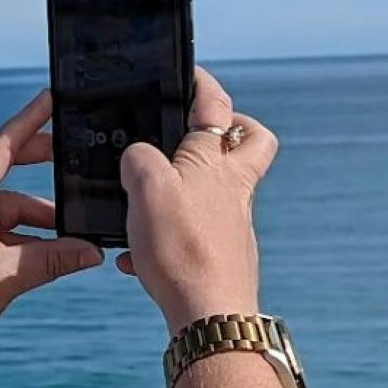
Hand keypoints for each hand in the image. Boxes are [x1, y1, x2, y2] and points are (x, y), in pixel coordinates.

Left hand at [0, 89, 104, 369]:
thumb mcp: (6, 277)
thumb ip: (53, 258)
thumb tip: (92, 250)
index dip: (29, 121)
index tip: (52, 97)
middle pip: (3, 168)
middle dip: (40, 165)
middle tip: (75, 156)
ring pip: (5, 205)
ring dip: (38, 217)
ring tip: (74, 234)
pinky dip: (23, 236)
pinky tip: (52, 252)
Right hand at [117, 68, 277, 334]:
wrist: (209, 314)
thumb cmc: (182, 248)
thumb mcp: (146, 187)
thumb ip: (139, 158)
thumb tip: (138, 156)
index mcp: (215, 161)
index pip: (218, 105)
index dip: (202, 83)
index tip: (188, 72)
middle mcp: (232, 189)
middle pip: (251, 144)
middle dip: (232, 128)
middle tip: (201, 130)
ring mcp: (231, 223)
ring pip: (221, 190)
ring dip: (189, 186)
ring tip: (151, 195)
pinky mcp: (221, 255)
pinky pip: (197, 232)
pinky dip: (169, 235)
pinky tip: (137, 254)